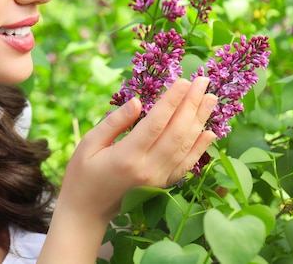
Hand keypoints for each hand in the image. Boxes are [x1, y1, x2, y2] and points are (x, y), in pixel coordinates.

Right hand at [60, 76, 216, 222]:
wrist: (86, 211)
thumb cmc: (82, 173)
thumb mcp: (89, 143)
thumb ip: (114, 122)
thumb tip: (138, 101)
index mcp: (127, 156)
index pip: (156, 123)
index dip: (172, 101)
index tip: (183, 80)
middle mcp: (148, 169)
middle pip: (177, 132)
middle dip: (191, 104)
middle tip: (203, 81)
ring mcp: (158, 180)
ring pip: (185, 147)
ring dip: (200, 121)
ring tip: (211, 98)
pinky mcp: (162, 186)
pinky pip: (186, 165)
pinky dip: (200, 148)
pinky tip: (209, 132)